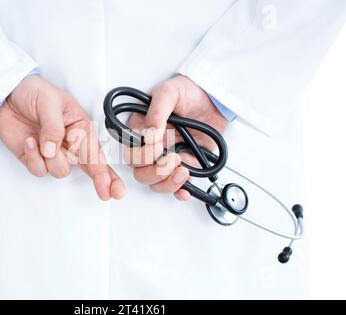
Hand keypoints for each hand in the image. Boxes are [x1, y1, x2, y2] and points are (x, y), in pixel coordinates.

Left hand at [0, 75, 124, 200]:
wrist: (7, 95)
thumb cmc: (34, 92)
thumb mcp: (49, 102)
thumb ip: (54, 127)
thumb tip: (52, 151)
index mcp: (81, 128)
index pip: (97, 153)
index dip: (106, 173)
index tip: (112, 188)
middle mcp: (71, 144)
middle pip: (92, 169)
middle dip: (101, 181)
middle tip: (106, 193)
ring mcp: (54, 153)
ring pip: (60, 170)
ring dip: (50, 158)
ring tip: (38, 138)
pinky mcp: (36, 159)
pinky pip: (39, 170)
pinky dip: (32, 158)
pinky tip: (29, 141)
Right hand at [125, 75, 227, 200]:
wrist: (214, 99)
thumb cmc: (188, 92)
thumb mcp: (169, 92)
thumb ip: (156, 112)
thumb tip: (149, 134)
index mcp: (141, 130)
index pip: (131, 152)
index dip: (142, 156)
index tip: (158, 147)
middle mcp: (151, 147)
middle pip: (141, 172)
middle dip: (155, 172)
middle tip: (173, 159)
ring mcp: (167, 158)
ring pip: (156, 183)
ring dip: (167, 183)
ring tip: (183, 170)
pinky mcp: (184, 165)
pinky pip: (177, 186)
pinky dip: (180, 191)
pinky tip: (185, 189)